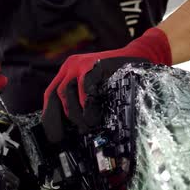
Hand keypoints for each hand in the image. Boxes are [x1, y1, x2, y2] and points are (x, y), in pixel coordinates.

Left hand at [41, 28, 171, 142]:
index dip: (50, 115)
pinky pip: (84, 87)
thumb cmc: (118, 74)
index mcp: (68, 71)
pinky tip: (92, 113)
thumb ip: (82, 98)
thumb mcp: (95, 85)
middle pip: (54, 94)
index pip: (51, 94)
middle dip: (58, 118)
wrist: (139, 56)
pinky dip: (86, 103)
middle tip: (67, 134)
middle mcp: (70, 66)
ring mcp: (81, 64)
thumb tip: (75, 124)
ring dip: (74, 113)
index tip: (53, 132)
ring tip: (86, 124)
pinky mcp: (94, 65)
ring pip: (65, 92)